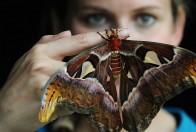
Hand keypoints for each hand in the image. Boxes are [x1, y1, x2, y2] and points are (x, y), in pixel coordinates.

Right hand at [0, 29, 129, 131]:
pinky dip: (83, 97)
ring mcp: (52, 86)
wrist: (4, 113)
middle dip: (104, 61)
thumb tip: (68, 33)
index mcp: (41, 52)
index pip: (79, 41)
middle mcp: (47, 66)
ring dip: (93, 81)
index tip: (122, 33)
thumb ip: (49, 43)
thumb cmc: (18, 84)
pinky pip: (80, 98)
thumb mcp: (29, 58)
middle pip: (88, 60)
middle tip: (117, 58)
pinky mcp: (56, 104)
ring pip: (87, 81)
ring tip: (89, 82)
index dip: (103, 37)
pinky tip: (77, 98)